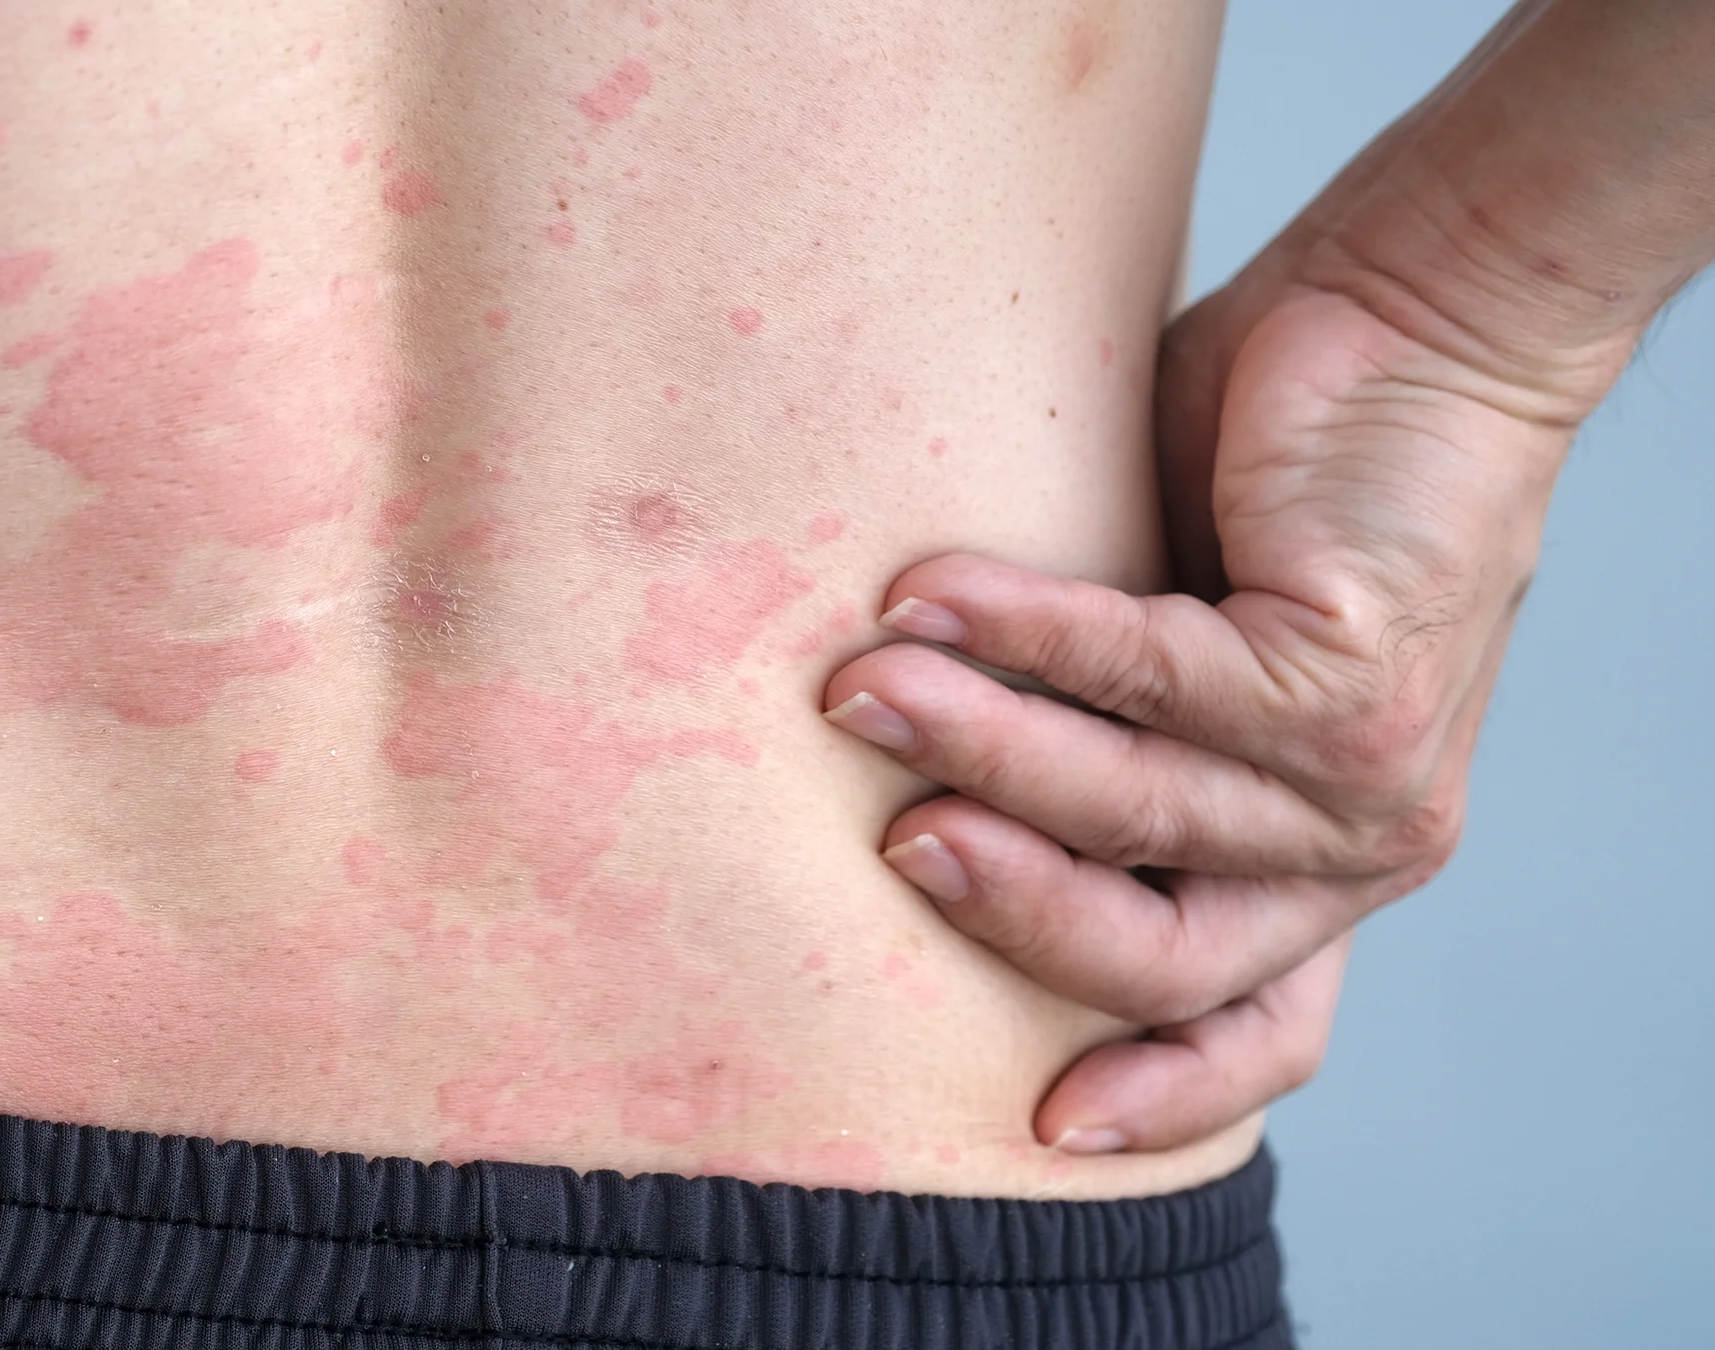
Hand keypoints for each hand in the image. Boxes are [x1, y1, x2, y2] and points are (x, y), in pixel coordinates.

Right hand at [823, 276, 1579, 1151]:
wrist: (1425, 316)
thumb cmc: (1267, 472)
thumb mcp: (1157, 627)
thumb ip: (1071, 715)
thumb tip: (876, 731)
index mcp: (1308, 859)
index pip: (1253, 1026)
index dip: (1160, 1091)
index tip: (1045, 1126)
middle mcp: (1350, 846)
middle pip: (1161, 955)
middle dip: (1004, 907)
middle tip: (886, 839)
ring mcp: (1367, 777)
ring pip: (1134, 812)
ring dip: (977, 748)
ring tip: (859, 687)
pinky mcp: (1354, 681)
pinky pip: (1151, 683)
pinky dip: (1025, 642)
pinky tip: (930, 597)